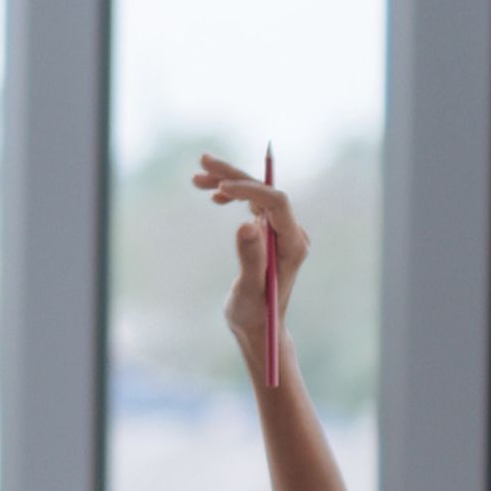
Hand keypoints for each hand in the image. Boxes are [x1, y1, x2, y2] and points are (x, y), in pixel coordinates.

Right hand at [193, 155, 305, 382]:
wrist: (259, 328)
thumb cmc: (255, 315)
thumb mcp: (249, 291)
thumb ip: (250, 258)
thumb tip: (247, 224)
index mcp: (292, 246)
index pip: (277, 203)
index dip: (250, 190)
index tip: (220, 189)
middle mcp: (291, 234)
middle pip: (266, 193)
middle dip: (235, 177)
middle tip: (203, 163)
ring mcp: (280, 232)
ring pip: (257, 195)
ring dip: (229, 182)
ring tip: (198, 177)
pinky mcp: (269, 234)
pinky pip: (253, 205)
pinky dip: (232, 196)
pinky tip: (214, 197)